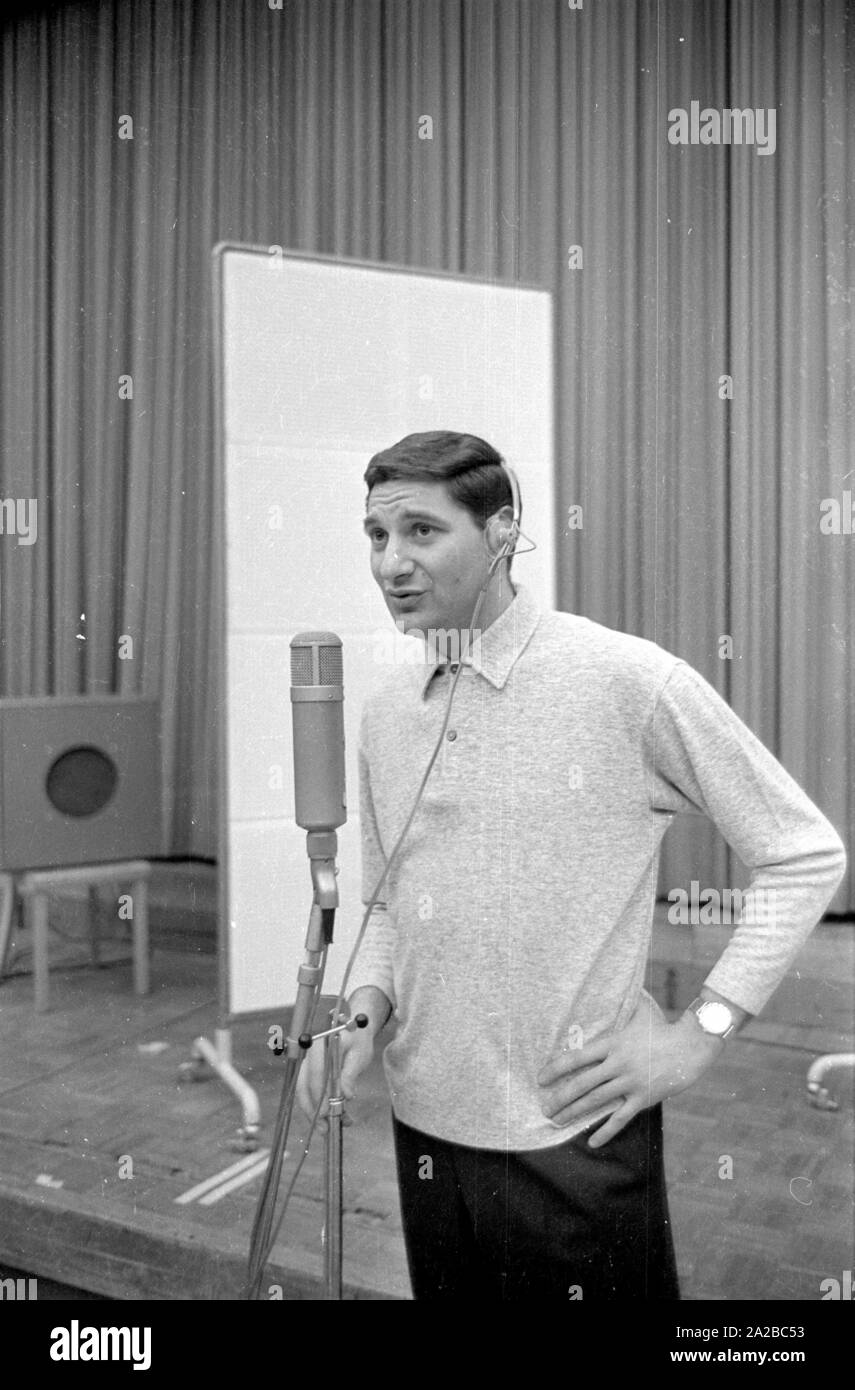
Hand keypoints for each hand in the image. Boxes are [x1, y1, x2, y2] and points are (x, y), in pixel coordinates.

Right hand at [295, 1002, 378, 1130]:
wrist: (355, 1032)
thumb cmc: (358, 1040)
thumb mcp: (359, 1055)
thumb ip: (351, 1074)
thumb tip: (347, 1096)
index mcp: (319, 1046)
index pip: (315, 1073)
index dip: (319, 1094)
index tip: (326, 1112)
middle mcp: (308, 1056)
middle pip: (304, 1085)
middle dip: (312, 1109)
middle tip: (323, 1128)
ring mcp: (308, 1067)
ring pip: (305, 1093)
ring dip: (314, 1113)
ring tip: (327, 1130)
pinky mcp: (312, 1076)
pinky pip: (312, 1094)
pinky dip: (321, 1108)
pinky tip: (337, 1119)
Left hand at [537, 993, 724, 1147]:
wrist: (691, 1045)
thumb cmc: (663, 1029)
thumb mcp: (639, 1014)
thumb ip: (623, 1007)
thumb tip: (616, 986)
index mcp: (612, 1043)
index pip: (577, 1058)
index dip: (557, 1069)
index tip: (541, 1078)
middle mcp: (617, 1064)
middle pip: (582, 1083)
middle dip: (560, 1097)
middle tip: (544, 1108)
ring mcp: (630, 1082)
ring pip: (596, 1100)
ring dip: (574, 1112)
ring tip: (557, 1121)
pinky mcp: (643, 1098)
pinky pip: (620, 1118)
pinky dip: (606, 1131)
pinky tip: (592, 1142)